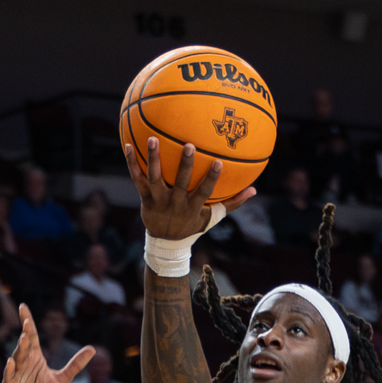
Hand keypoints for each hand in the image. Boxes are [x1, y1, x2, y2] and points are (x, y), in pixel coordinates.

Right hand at [2, 303, 94, 382]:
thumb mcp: (63, 379)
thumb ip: (75, 364)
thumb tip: (92, 349)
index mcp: (35, 358)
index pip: (31, 336)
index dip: (27, 321)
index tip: (23, 306)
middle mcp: (24, 363)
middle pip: (25, 345)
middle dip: (26, 334)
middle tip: (28, 322)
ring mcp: (16, 374)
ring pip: (17, 358)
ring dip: (20, 349)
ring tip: (25, 339)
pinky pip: (9, 377)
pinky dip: (9, 370)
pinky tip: (11, 362)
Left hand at [124, 136, 252, 240]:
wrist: (165, 244)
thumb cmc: (192, 226)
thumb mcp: (211, 218)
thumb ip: (231, 203)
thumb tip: (254, 190)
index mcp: (192, 207)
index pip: (204, 192)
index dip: (211, 178)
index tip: (218, 162)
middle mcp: (175, 203)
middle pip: (180, 182)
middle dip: (184, 165)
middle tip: (188, 145)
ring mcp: (158, 201)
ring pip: (155, 179)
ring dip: (154, 159)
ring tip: (152, 138)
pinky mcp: (145, 199)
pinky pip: (137, 179)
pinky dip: (132, 164)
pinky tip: (127, 146)